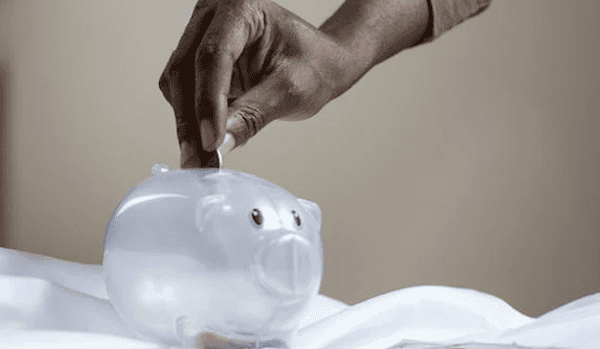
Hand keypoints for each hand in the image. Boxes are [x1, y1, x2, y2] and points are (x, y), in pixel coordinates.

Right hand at [159, 0, 355, 167]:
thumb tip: (218, 144)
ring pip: (177, 82)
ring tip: (201, 158)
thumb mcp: (291, 91)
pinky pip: (183, 91)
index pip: (213, 56)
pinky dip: (191, 119)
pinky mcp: (198, 60)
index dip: (208, 103)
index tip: (211, 141)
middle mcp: (214, 16)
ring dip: (186, 123)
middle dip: (190, 120)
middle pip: (185, 69)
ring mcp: (202, 36)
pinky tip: (205, 141)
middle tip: (198, 160)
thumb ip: (253, 115)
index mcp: (241, 9)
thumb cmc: (313, 66)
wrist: (319, 64)